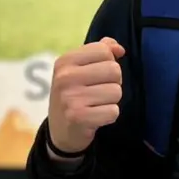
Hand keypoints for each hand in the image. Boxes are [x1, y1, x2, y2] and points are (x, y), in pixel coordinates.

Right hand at [47, 37, 124, 156]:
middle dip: (113, 83)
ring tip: (96, 105)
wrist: (60, 129)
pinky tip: (96, 117)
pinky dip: (109, 115)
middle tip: (98, 92)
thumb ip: (100, 51)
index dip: (109, 63)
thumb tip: (119, 49)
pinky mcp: (79, 117)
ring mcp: (70, 98)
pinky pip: (113, 111)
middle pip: (114, 70)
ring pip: (116, 91)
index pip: (104, 50)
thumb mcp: (79, 68)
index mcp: (65, 61)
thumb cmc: (74, 93)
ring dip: (111, 101)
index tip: (97, 75)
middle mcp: (65, 77)